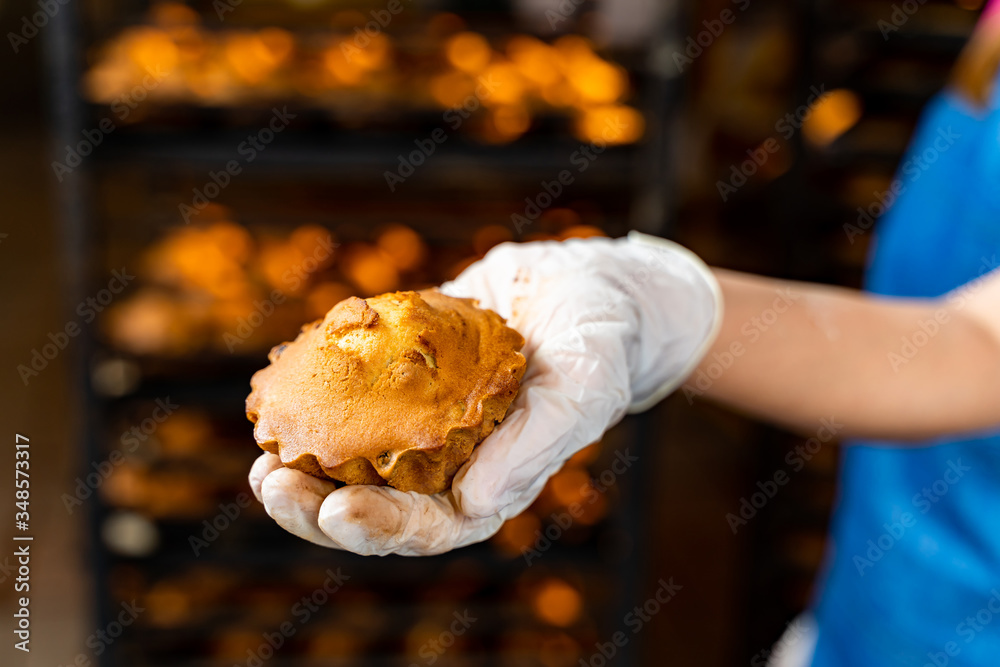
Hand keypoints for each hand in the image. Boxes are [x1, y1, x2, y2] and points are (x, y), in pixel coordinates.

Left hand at [249, 233, 720, 555]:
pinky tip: (280, 389)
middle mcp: (446, 461)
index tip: (339, 511)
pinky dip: (314, 398)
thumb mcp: (582, 391)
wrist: (590, 286)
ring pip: (350, 457)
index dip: (381, 528)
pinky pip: (350, 393)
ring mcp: (419, 418)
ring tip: (261, 452)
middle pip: (373, 501)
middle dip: (317, 506)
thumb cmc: (600, 344)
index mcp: (488, 483)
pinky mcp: (402, 372)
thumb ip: (536, 446)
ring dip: (303, 461)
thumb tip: (474, 503)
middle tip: (271, 483)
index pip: (428, 525)